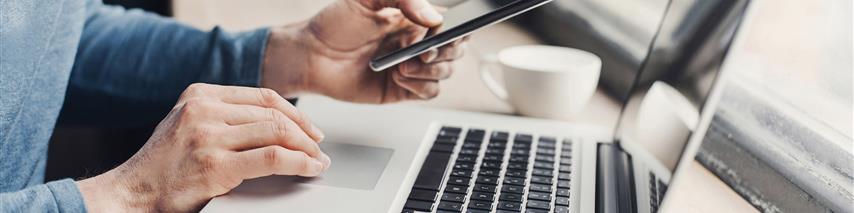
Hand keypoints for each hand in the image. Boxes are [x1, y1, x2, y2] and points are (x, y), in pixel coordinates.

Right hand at [77, 83, 330, 211]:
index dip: (294, 112)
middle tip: (318, 148)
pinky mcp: (215, 165)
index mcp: (199, 95)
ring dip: (306, 148)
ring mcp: (208, 136)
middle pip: (273, 113)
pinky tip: (308, 168)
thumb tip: (273, 122)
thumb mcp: (187, 125)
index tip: (309, 128)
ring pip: (277, 132)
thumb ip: (222, 116)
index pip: (262, 96)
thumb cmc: (162, 167)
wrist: (131, 194)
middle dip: (304, 132)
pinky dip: (298, 162)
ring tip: (316, 160)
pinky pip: (272, 157)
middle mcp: (203, 110)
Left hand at [262, 0, 467, 102]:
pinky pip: (428, 92)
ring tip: (403, 66)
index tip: (449, 34)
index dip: (457, 31)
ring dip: (429, 71)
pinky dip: (420, 86)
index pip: (451, 25)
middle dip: (444, 53)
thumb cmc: (335, 24)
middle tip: (424, 52)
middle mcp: (416, 44)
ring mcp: (411, 68)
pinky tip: (400, 77)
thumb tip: (432, 17)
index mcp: (414, 20)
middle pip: (454, 51)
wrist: (311, 55)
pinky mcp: (402, 90)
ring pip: (444, 73)